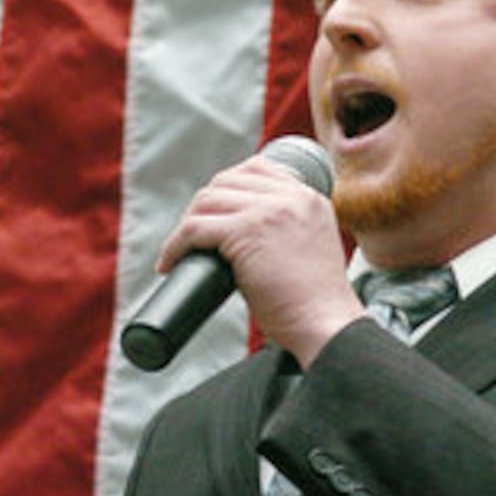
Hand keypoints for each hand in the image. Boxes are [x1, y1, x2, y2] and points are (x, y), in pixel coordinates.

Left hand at [157, 152, 363, 366]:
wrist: (325, 326)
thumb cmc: (313, 304)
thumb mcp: (308, 247)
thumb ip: (283, 229)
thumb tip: (236, 231)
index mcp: (308, 199)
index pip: (256, 169)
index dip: (226, 187)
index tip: (212, 211)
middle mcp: (291, 198)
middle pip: (226, 181)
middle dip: (202, 206)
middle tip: (191, 236)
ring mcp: (269, 211)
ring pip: (207, 201)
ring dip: (186, 225)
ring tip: (179, 250)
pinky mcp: (246, 232)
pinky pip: (195, 228)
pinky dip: (175, 245)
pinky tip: (170, 262)